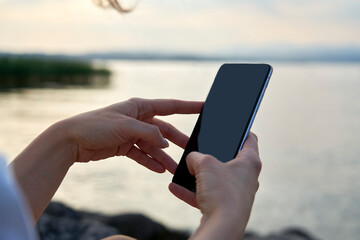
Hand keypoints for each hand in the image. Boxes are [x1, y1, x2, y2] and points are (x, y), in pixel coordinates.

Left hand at [11, 98, 202, 221]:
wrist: (72, 140)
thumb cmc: (96, 126)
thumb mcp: (126, 126)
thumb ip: (149, 133)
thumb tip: (165, 143)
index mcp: (139, 107)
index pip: (170, 105)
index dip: (188, 106)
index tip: (204, 107)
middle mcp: (138, 119)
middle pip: (164, 130)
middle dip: (177, 140)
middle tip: (192, 150)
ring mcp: (131, 133)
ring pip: (154, 145)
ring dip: (163, 156)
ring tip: (174, 168)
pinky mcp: (124, 146)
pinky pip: (141, 154)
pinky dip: (150, 162)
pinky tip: (159, 170)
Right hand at [169, 133, 260, 239]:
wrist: (222, 227)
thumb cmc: (222, 193)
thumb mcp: (204, 164)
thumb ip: (196, 156)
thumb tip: (192, 160)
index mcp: (249, 162)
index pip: (249, 138)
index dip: (239, 129)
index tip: (230, 126)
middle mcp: (246, 177)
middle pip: (229, 159)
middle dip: (211, 155)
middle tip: (200, 150)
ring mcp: (236, 193)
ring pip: (215, 179)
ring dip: (198, 175)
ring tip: (184, 170)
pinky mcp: (225, 207)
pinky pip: (206, 195)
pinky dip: (192, 192)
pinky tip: (175, 188)